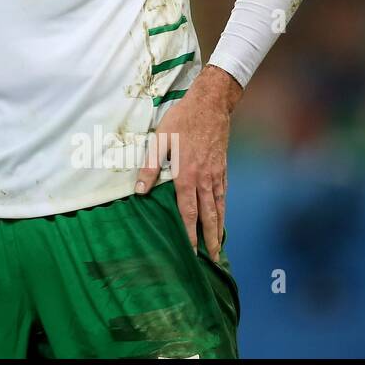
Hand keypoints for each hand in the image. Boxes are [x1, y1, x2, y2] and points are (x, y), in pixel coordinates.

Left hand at [135, 65, 240, 261]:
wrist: (211, 104)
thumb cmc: (181, 120)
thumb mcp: (159, 140)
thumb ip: (150, 167)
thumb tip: (140, 191)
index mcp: (186, 175)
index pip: (188, 212)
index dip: (189, 234)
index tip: (189, 252)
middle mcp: (204, 179)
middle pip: (208, 216)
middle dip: (209, 239)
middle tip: (212, 260)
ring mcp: (216, 174)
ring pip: (219, 208)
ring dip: (218, 229)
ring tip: (218, 247)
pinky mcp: (223, 168)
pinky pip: (224, 194)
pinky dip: (223, 209)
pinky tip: (222, 218)